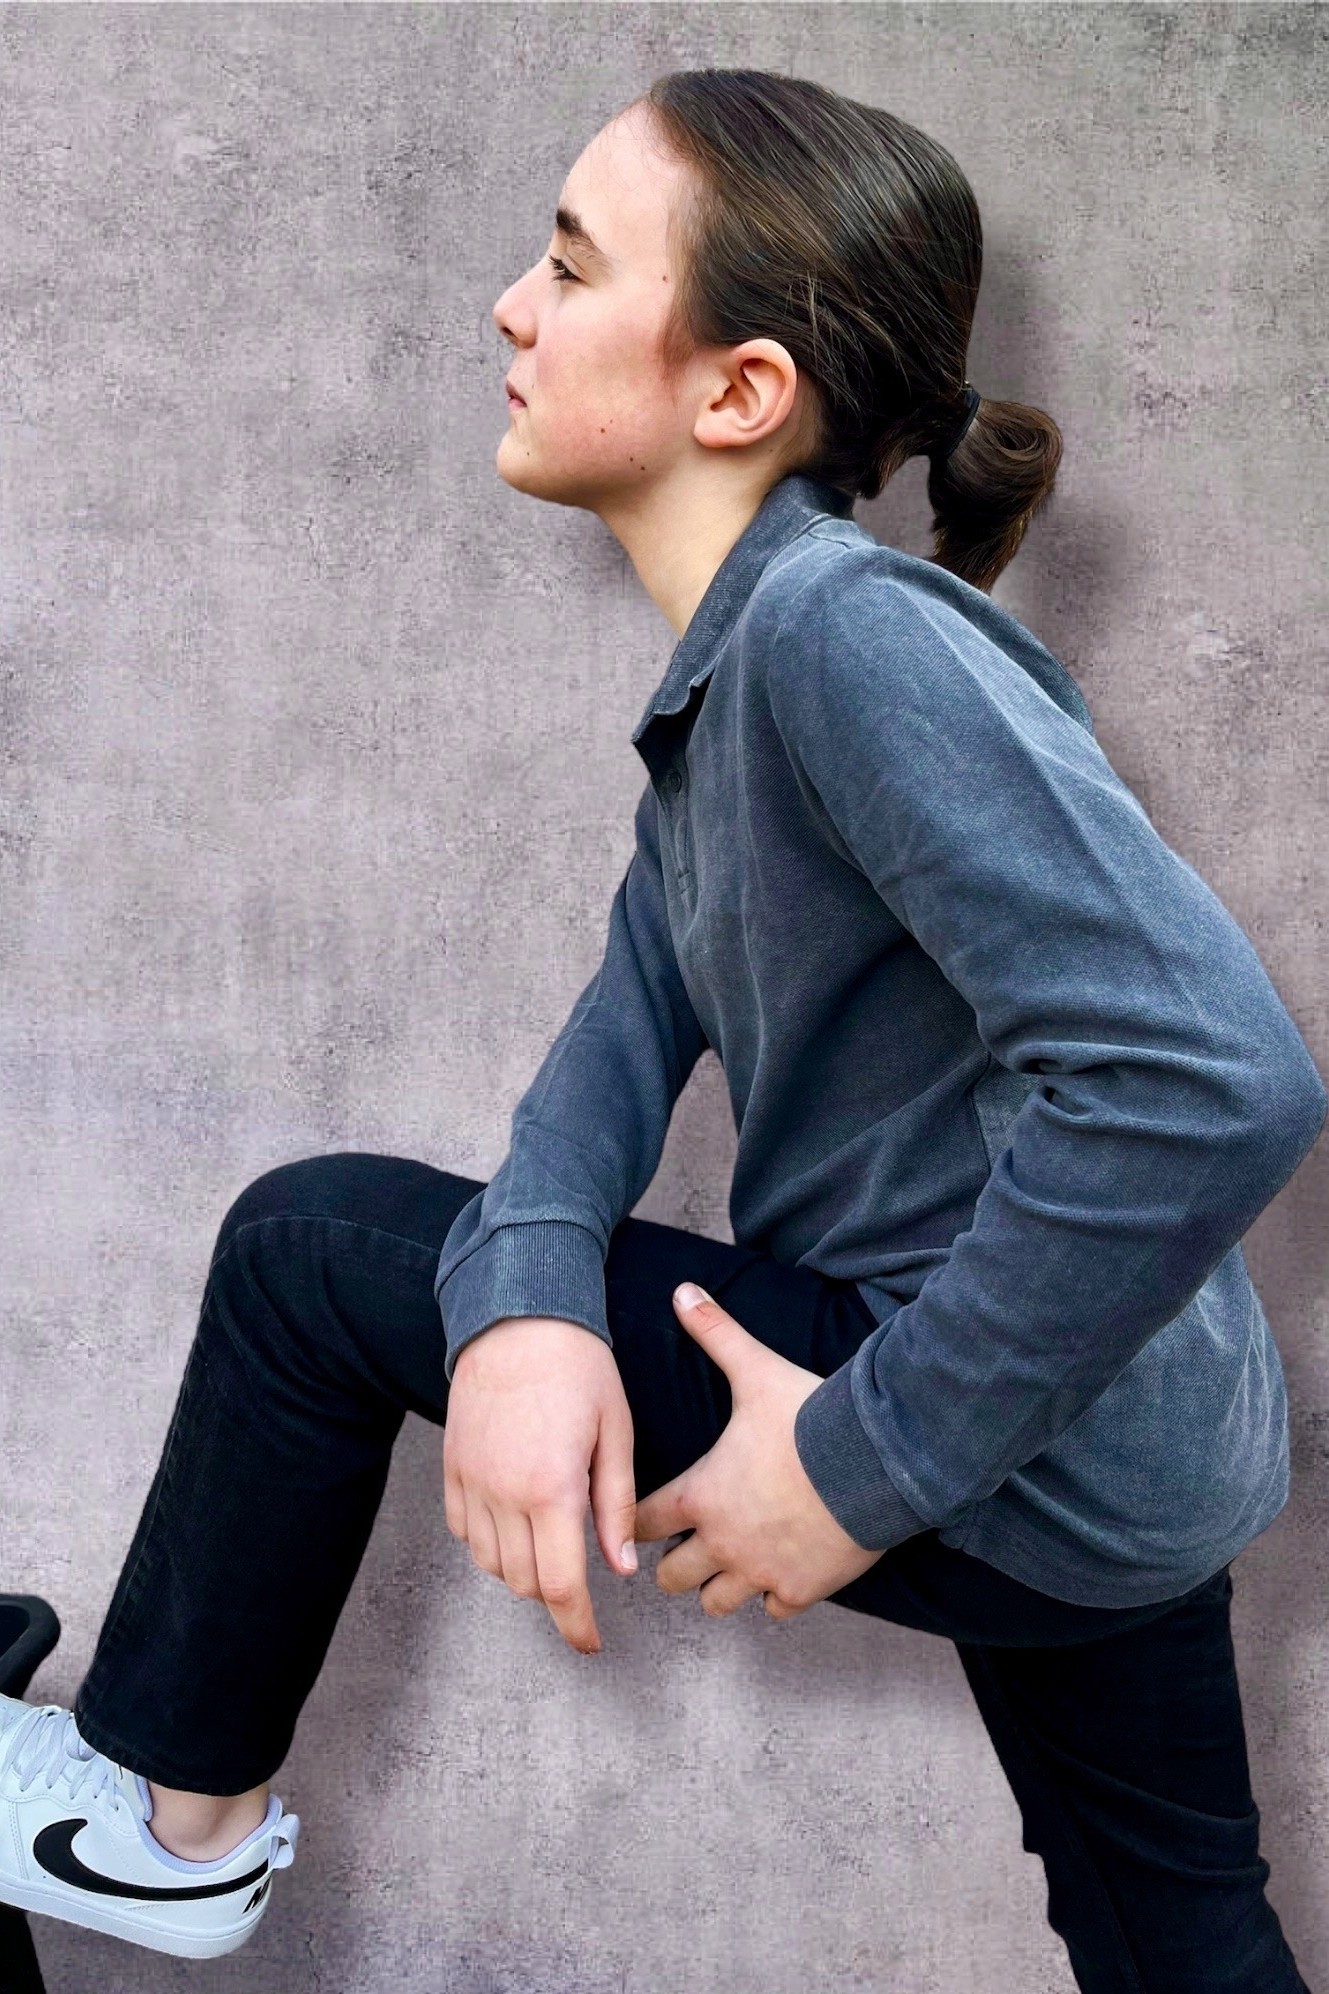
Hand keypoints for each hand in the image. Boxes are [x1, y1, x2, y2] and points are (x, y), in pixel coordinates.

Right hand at [442, 1317, 638, 1655]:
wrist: (517, 1318)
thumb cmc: (578, 1368)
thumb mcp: (615, 1433)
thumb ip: (615, 1506)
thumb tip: (618, 1569)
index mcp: (552, 1488)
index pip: (560, 1586)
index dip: (576, 1625)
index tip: (590, 1643)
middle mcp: (504, 1493)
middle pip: (524, 1582)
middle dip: (555, 1594)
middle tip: (580, 1576)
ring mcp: (471, 1481)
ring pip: (492, 1564)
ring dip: (522, 1569)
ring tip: (550, 1542)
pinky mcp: (452, 1468)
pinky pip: (465, 1532)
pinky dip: (489, 1543)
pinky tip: (515, 1521)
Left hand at [635, 1284, 884, 1619]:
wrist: (876, 1458)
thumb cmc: (811, 1416)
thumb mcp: (756, 1370)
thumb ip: (716, 1332)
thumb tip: (683, 1290)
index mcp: (701, 1494)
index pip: (639, 1522)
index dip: (636, 1519)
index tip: (647, 1516)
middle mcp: (722, 1542)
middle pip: (670, 1578)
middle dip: (677, 1562)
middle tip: (693, 1542)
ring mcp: (761, 1571)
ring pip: (716, 1603)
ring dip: (721, 1585)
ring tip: (735, 1562)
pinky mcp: (802, 1590)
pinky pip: (773, 1611)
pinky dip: (775, 1596)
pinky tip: (783, 1570)